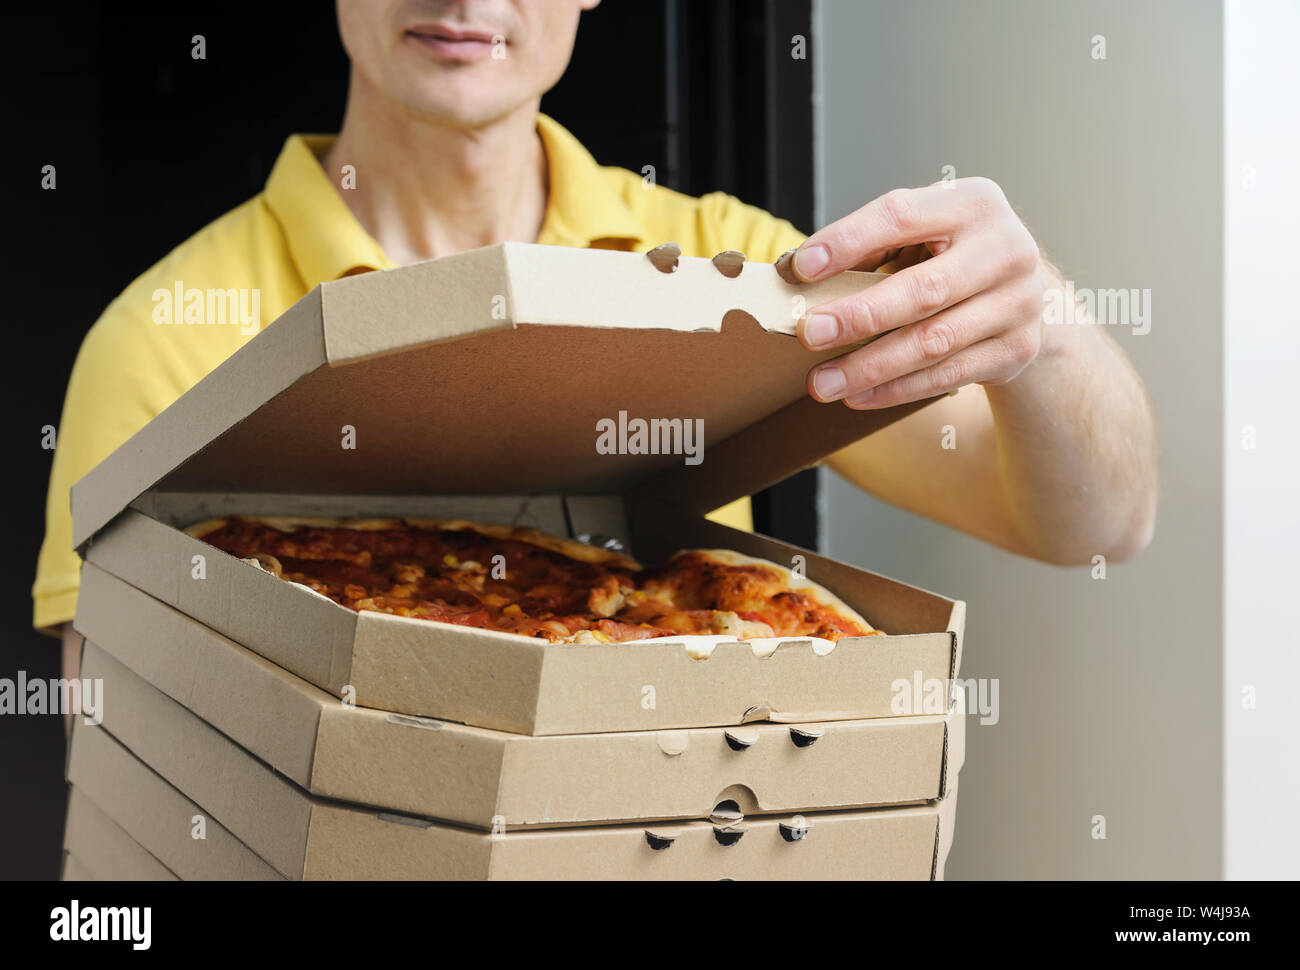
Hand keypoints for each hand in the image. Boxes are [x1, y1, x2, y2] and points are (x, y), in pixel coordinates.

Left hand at [794, 177, 1046, 408]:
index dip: (848, 241)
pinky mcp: (1016, 349)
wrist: (1023, 293)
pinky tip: (858, 396)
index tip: (800, 268)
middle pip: (923, 290)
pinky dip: (896, 389)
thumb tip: (801, 275)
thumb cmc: (952, 256)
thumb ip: (872, 247)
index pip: (901, 216)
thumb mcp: (922, 234)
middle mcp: (1006, 249)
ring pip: (933, 342)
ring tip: (822, 382)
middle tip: (808, 334)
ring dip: (870, 367)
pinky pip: (947, 375)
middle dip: (859, 316)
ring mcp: (1017, 303)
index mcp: (973, 203)